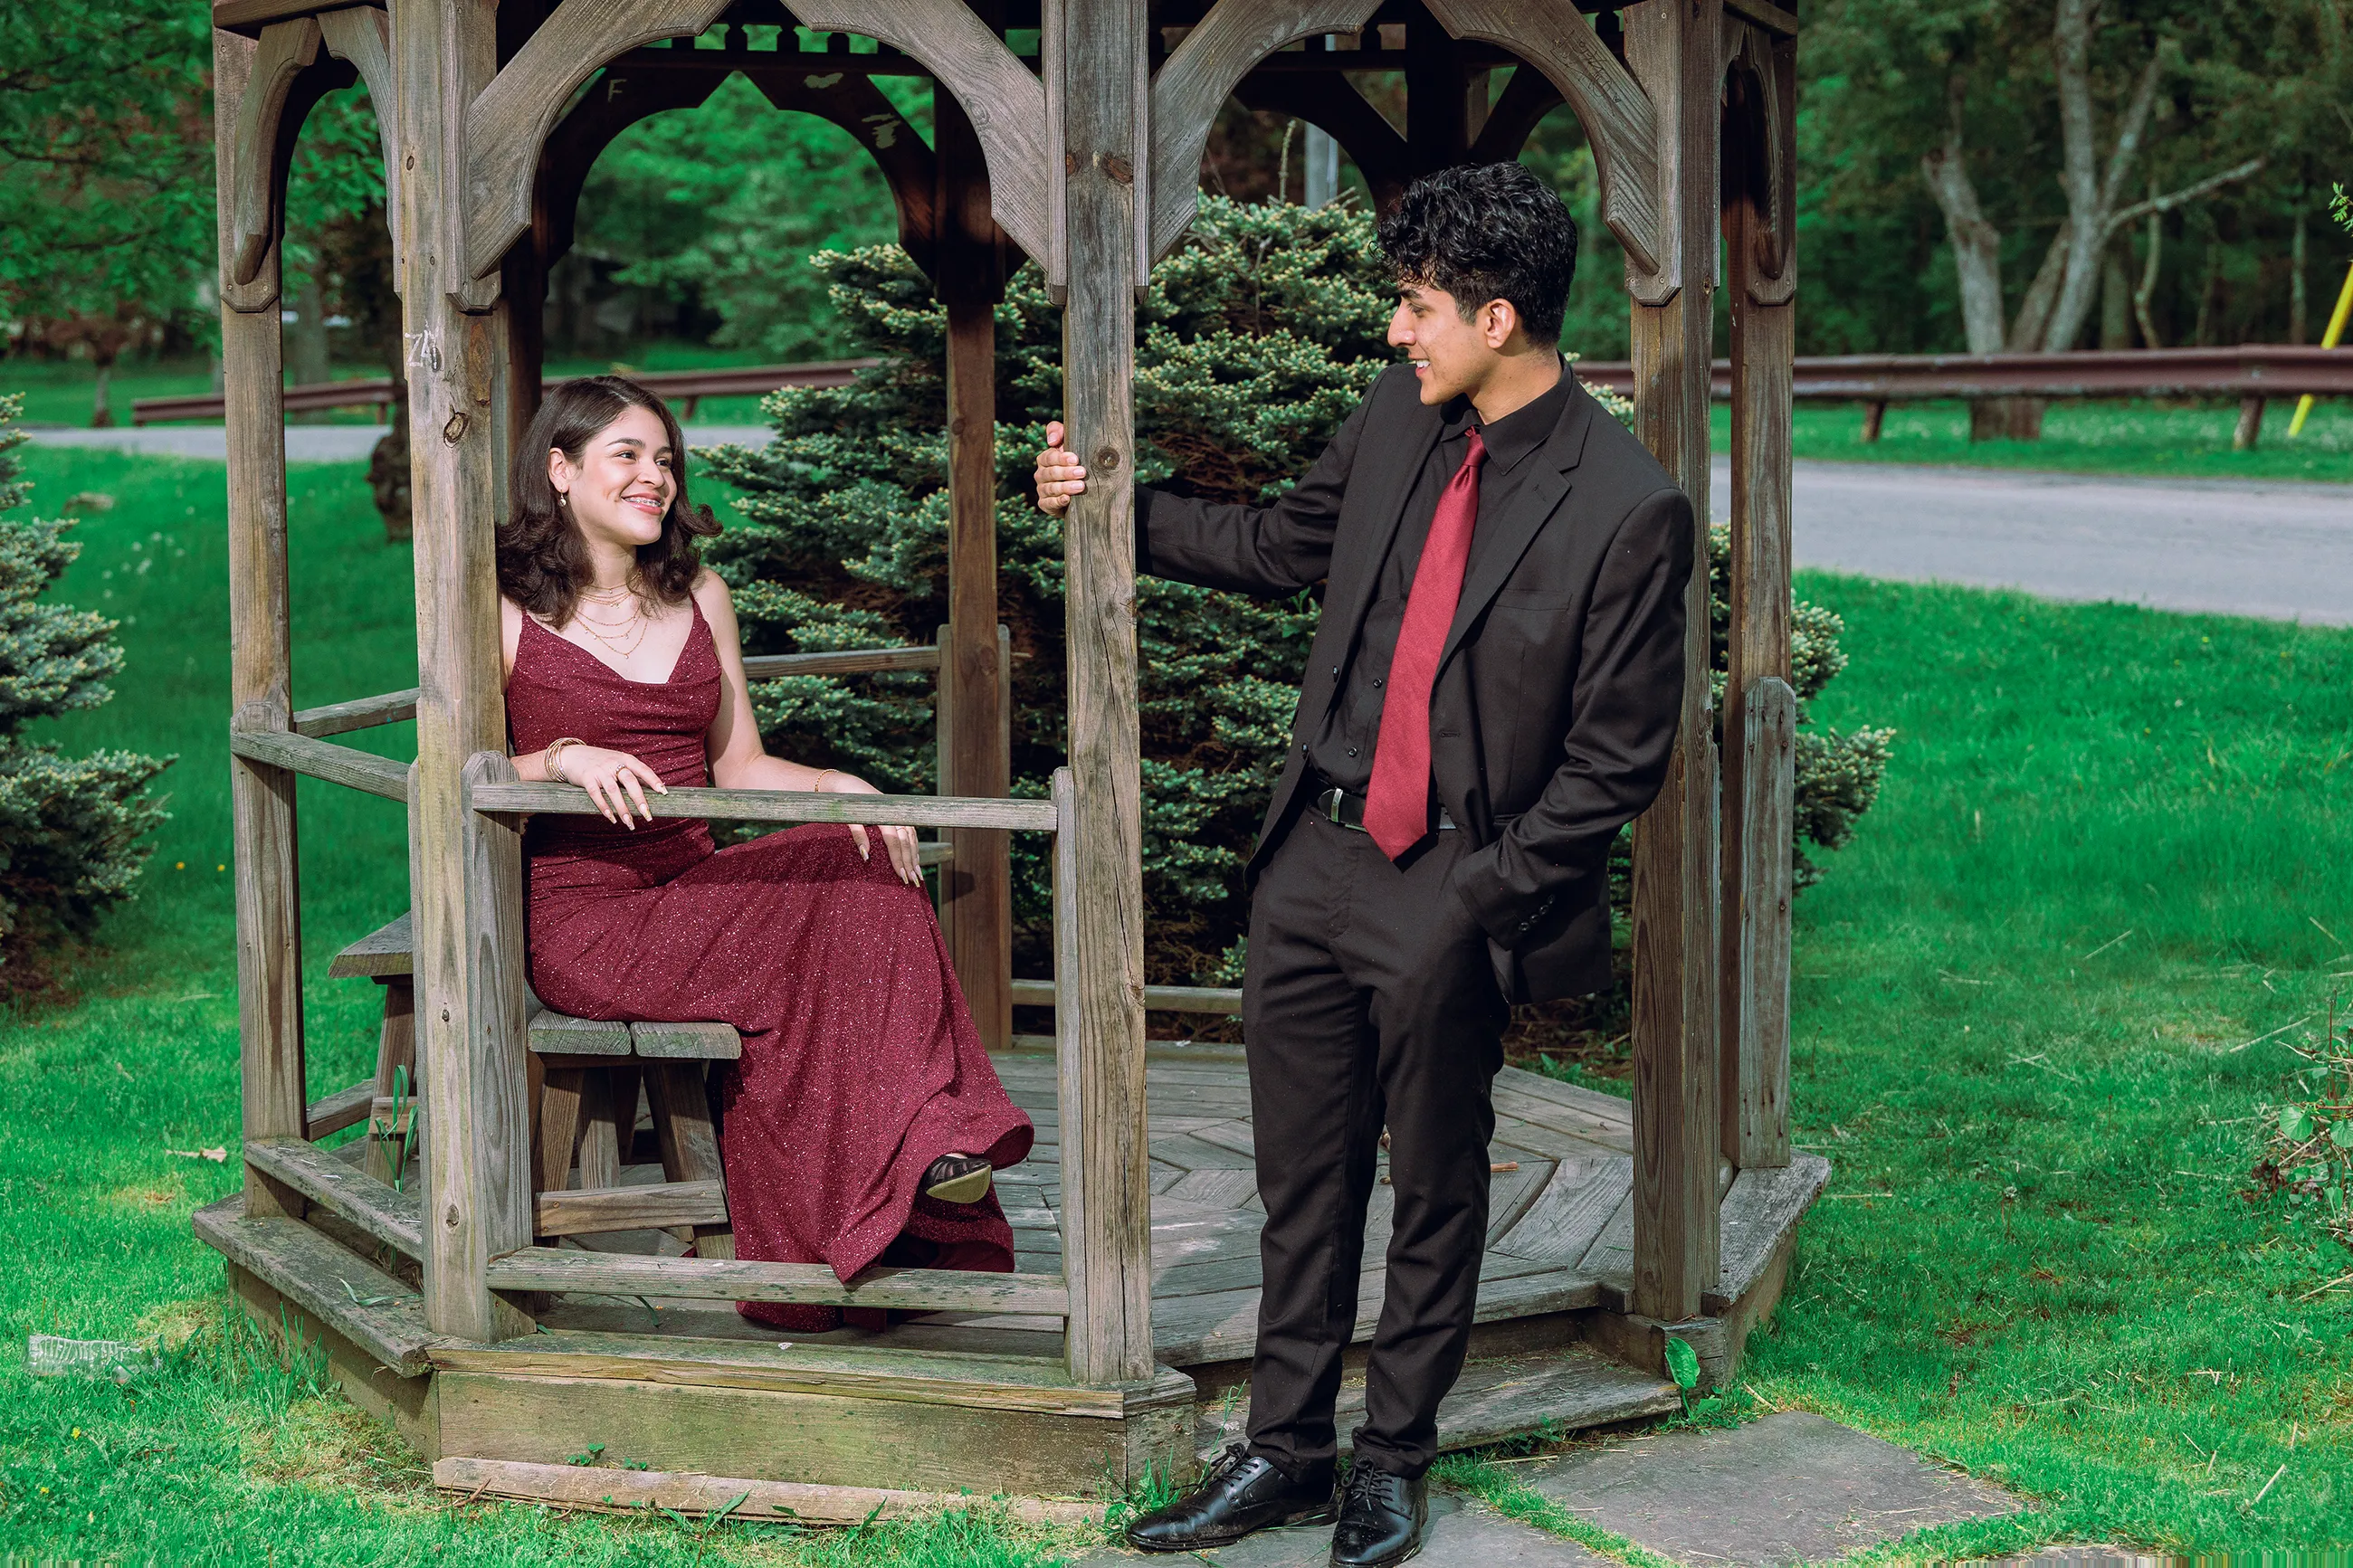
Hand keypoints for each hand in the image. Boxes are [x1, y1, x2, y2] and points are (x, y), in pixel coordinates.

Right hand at [559, 745, 666, 828]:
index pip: (642, 769)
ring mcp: (599, 770)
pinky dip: (604, 807)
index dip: (653, 780)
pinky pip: (596, 794)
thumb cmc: (600, 761)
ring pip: (614, 791)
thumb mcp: (617, 762)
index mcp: (624, 758)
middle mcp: (613, 763)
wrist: (571, 755)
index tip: (663, 792)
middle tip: (647, 815)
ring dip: (622, 808)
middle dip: (639, 799)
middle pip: (630, 781)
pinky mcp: (587, 778)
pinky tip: (611, 818)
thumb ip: (632, 773)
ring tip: (629, 822)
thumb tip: (652, 789)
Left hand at [816, 768, 922, 885]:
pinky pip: (910, 835)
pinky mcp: (899, 817)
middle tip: (913, 881)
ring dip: (915, 857)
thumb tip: (866, 855)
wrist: (847, 786)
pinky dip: (913, 848)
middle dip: (910, 862)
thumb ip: (858, 834)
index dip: (898, 859)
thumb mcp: (849, 817)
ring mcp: (899, 815)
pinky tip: (916, 860)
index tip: (902, 875)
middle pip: (906, 842)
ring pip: (911, 839)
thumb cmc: (847, 803)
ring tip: (918, 875)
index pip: (894, 841)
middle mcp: (895, 815)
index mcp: (884, 814)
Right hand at [1034, 421, 1087, 513]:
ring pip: (1051, 488)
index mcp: (1045, 459)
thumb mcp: (1069, 443)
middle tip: (1082, 473)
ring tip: (1081, 486)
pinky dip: (1058, 501)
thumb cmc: (1076, 462)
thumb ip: (1059, 431)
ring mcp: (1042, 490)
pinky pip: (1049, 503)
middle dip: (1067, 473)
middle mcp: (1041, 474)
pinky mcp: (1045, 504)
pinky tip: (1068, 499)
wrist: (1080, 491)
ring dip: (1066, 487)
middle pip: (1051, 473)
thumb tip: (1051, 441)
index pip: (1049, 457)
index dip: (1061, 458)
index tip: (1076, 459)